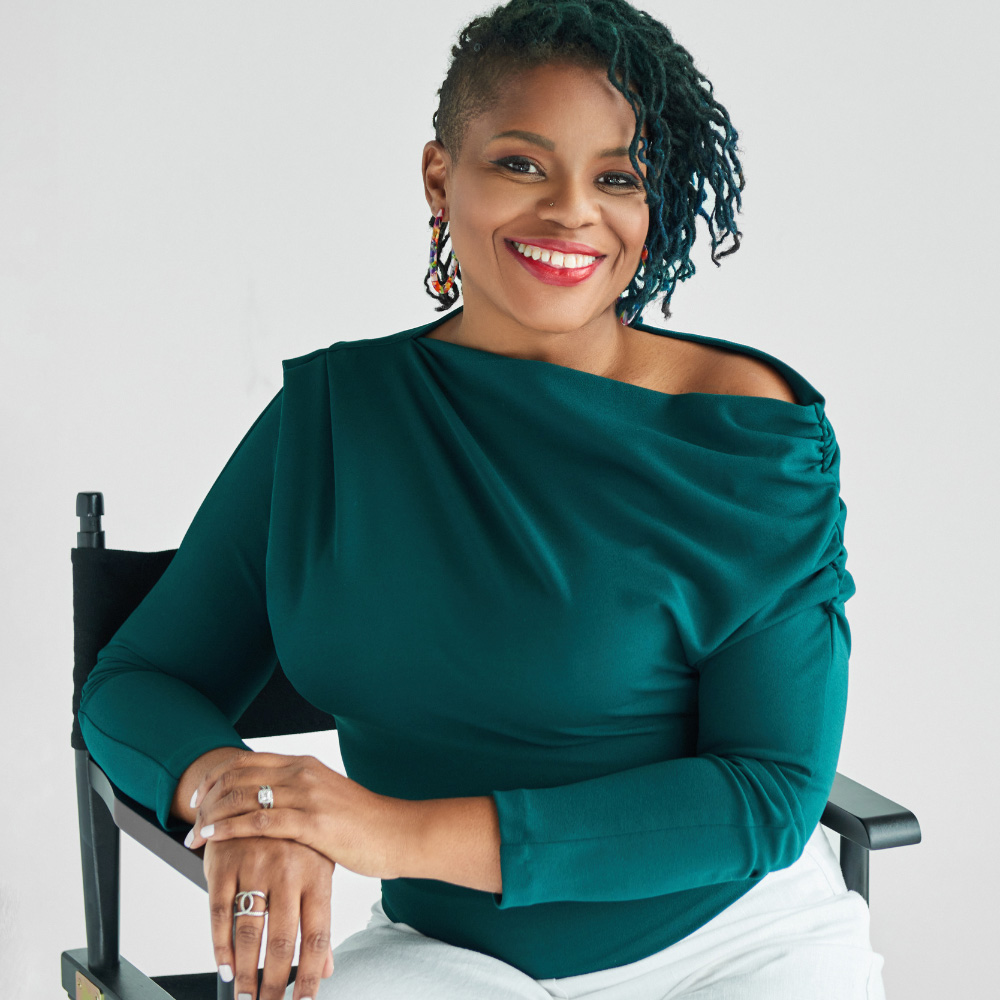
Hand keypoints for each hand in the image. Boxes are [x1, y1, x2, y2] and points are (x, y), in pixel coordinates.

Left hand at [185, 750, 405, 879]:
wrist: (399, 833)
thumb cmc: (365, 822)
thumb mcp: (327, 798)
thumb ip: (300, 795)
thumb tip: (274, 806)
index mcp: (304, 764)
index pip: (247, 761)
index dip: (216, 777)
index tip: (199, 796)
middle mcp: (302, 773)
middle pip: (238, 776)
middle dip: (207, 798)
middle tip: (189, 818)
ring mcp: (307, 796)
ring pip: (243, 797)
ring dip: (211, 816)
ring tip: (193, 835)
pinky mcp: (311, 823)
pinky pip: (259, 822)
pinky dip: (229, 829)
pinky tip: (212, 840)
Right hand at [204, 834, 333, 999]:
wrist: (258, 790)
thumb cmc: (294, 838)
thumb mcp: (317, 869)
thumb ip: (320, 918)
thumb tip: (326, 968)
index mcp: (317, 873)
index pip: (318, 934)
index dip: (310, 974)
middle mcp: (288, 869)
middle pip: (283, 940)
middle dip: (275, 983)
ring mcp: (256, 864)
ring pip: (249, 931)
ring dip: (245, 972)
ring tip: (245, 997)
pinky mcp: (224, 862)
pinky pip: (218, 913)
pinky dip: (219, 946)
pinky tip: (224, 967)